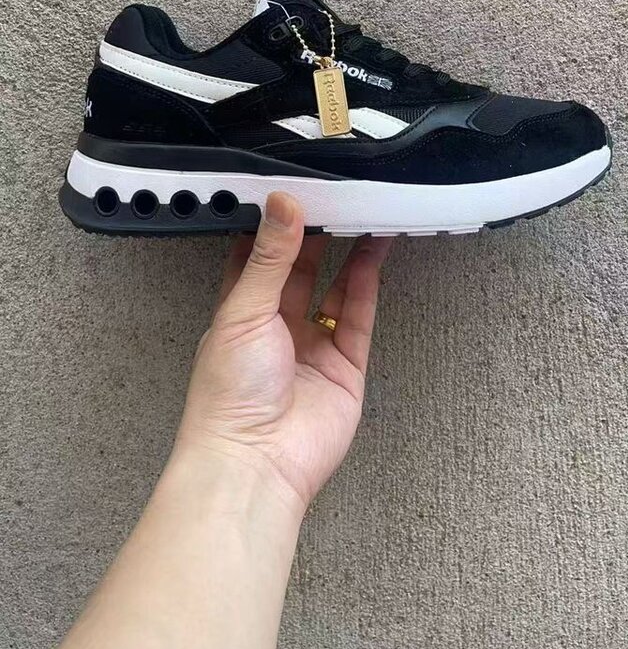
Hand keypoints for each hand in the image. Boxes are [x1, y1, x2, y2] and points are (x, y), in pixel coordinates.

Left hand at [176, 192, 391, 512]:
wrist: (257, 463)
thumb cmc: (229, 395)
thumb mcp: (243, 311)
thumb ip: (269, 257)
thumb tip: (282, 204)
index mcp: (237, 314)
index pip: (253, 256)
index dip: (271, 223)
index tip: (290, 185)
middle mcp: (274, 327)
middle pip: (298, 268)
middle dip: (315, 231)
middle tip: (333, 190)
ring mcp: (312, 346)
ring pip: (335, 286)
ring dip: (348, 250)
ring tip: (363, 208)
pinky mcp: (345, 366)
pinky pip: (359, 314)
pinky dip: (369, 280)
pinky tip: (376, 247)